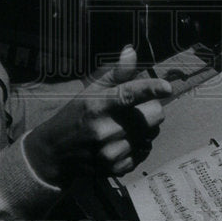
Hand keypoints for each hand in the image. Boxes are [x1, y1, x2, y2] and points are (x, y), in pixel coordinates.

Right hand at [24, 45, 170, 184]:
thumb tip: (132, 52)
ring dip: (145, 128)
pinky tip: (123, 142)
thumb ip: (115, 72)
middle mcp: (105, 130)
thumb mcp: (90, 89)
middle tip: (137, 109)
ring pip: (152, 134)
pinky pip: (145, 152)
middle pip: (153, 115)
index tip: (166, 87)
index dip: (150, 89)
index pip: (128, 94)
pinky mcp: (115, 168)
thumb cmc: (76, 114)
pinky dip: (139, 146)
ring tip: (126, 127)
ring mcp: (111, 152)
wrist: (55, 151)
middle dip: (151, 108)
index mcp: (98, 105)